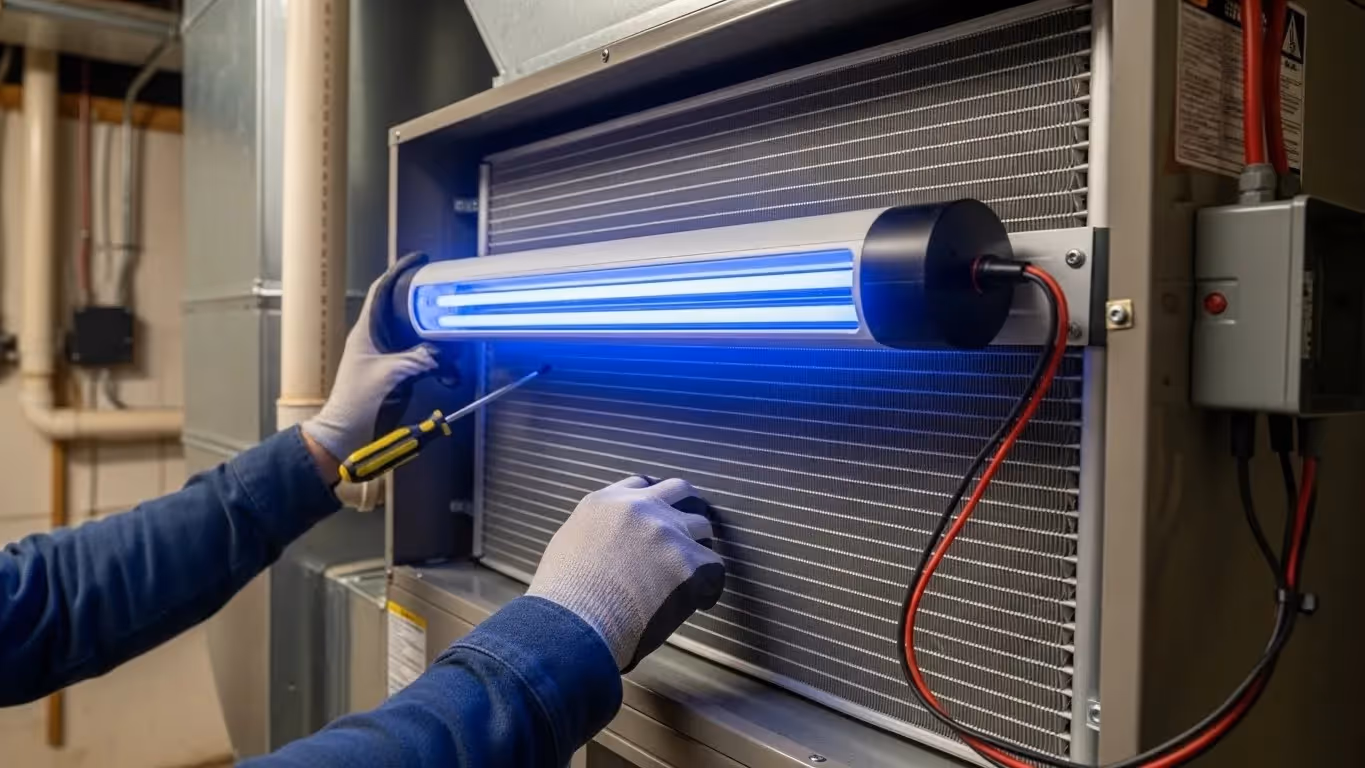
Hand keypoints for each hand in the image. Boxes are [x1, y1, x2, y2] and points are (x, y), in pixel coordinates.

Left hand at [302, 256, 438, 464]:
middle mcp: (376, 340)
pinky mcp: (397, 373)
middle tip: (446, 299)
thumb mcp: (388, 377)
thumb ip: (415, 360)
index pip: (381, 291)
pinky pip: (422, 359)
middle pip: (404, 310)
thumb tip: (440, 351)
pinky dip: (437, 363)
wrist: (346, 435)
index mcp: (366, 332)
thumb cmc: (354, 405)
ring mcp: (386, 357)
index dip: (399, 272)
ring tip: (454, 342)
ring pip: (416, 336)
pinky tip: (449, 371)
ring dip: (436, 340)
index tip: (419, 260)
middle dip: (426, 306)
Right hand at [527, 476, 724, 671]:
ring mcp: (666, 531)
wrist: (574, 625)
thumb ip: (595, 531)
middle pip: (680, 490)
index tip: (661, 517)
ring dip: (698, 550)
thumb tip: (608, 543)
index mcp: (606, 502)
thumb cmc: (563, 599)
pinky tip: (701, 602)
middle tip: (690, 533)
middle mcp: (640, 507)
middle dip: (688, 508)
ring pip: (701, 527)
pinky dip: (710, 586)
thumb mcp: (567, 545)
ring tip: (694, 575)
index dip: (655, 502)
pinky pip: (715, 566)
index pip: (642, 484)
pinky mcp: (687, 561)